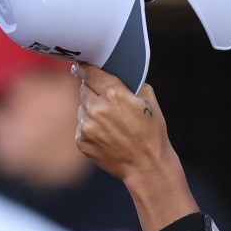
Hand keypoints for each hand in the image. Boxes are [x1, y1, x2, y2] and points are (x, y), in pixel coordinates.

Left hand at [73, 71, 199, 229]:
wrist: (146, 164)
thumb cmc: (151, 132)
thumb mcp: (149, 100)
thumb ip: (130, 83)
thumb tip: (115, 74)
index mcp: (114, 93)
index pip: (90, 73)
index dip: (83, 68)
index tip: (78, 66)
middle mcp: (97, 108)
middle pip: (84, 89)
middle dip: (92, 90)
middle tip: (105, 98)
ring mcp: (87, 126)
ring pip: (82, 108)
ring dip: (91, 110)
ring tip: (110, 122)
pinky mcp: (82, 141)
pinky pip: (81, 125)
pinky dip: (90, 127)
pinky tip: (106, 134)